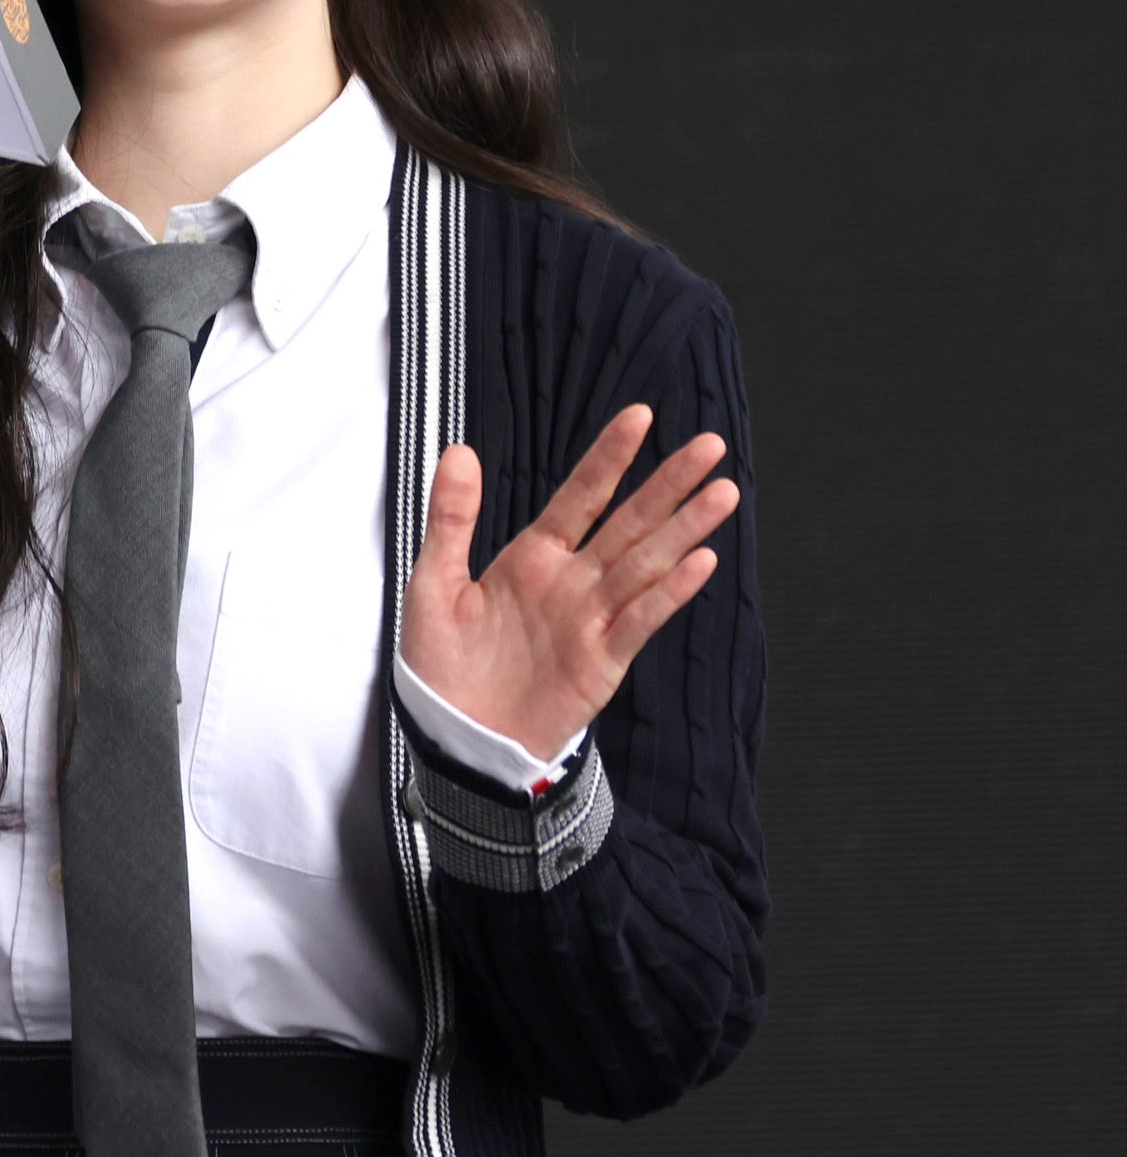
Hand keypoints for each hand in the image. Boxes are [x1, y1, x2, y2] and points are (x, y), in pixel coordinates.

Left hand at [398, 405, 738, 762]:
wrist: (454, 741)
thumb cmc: (441, 667)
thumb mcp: (433, 584)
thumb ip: (452, 519)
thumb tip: (460, 451)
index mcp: (531, 558)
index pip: (580, 496)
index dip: (609, 457)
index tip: (640, 415)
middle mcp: (570, 582)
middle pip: (629, 522)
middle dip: (669, 483)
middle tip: (710, 445)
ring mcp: (591, 620)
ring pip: (646, 564)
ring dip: (685, 529)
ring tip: (722, 493)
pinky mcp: (602, 662)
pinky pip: (640, 620)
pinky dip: (670, 592)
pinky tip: (701, 561)